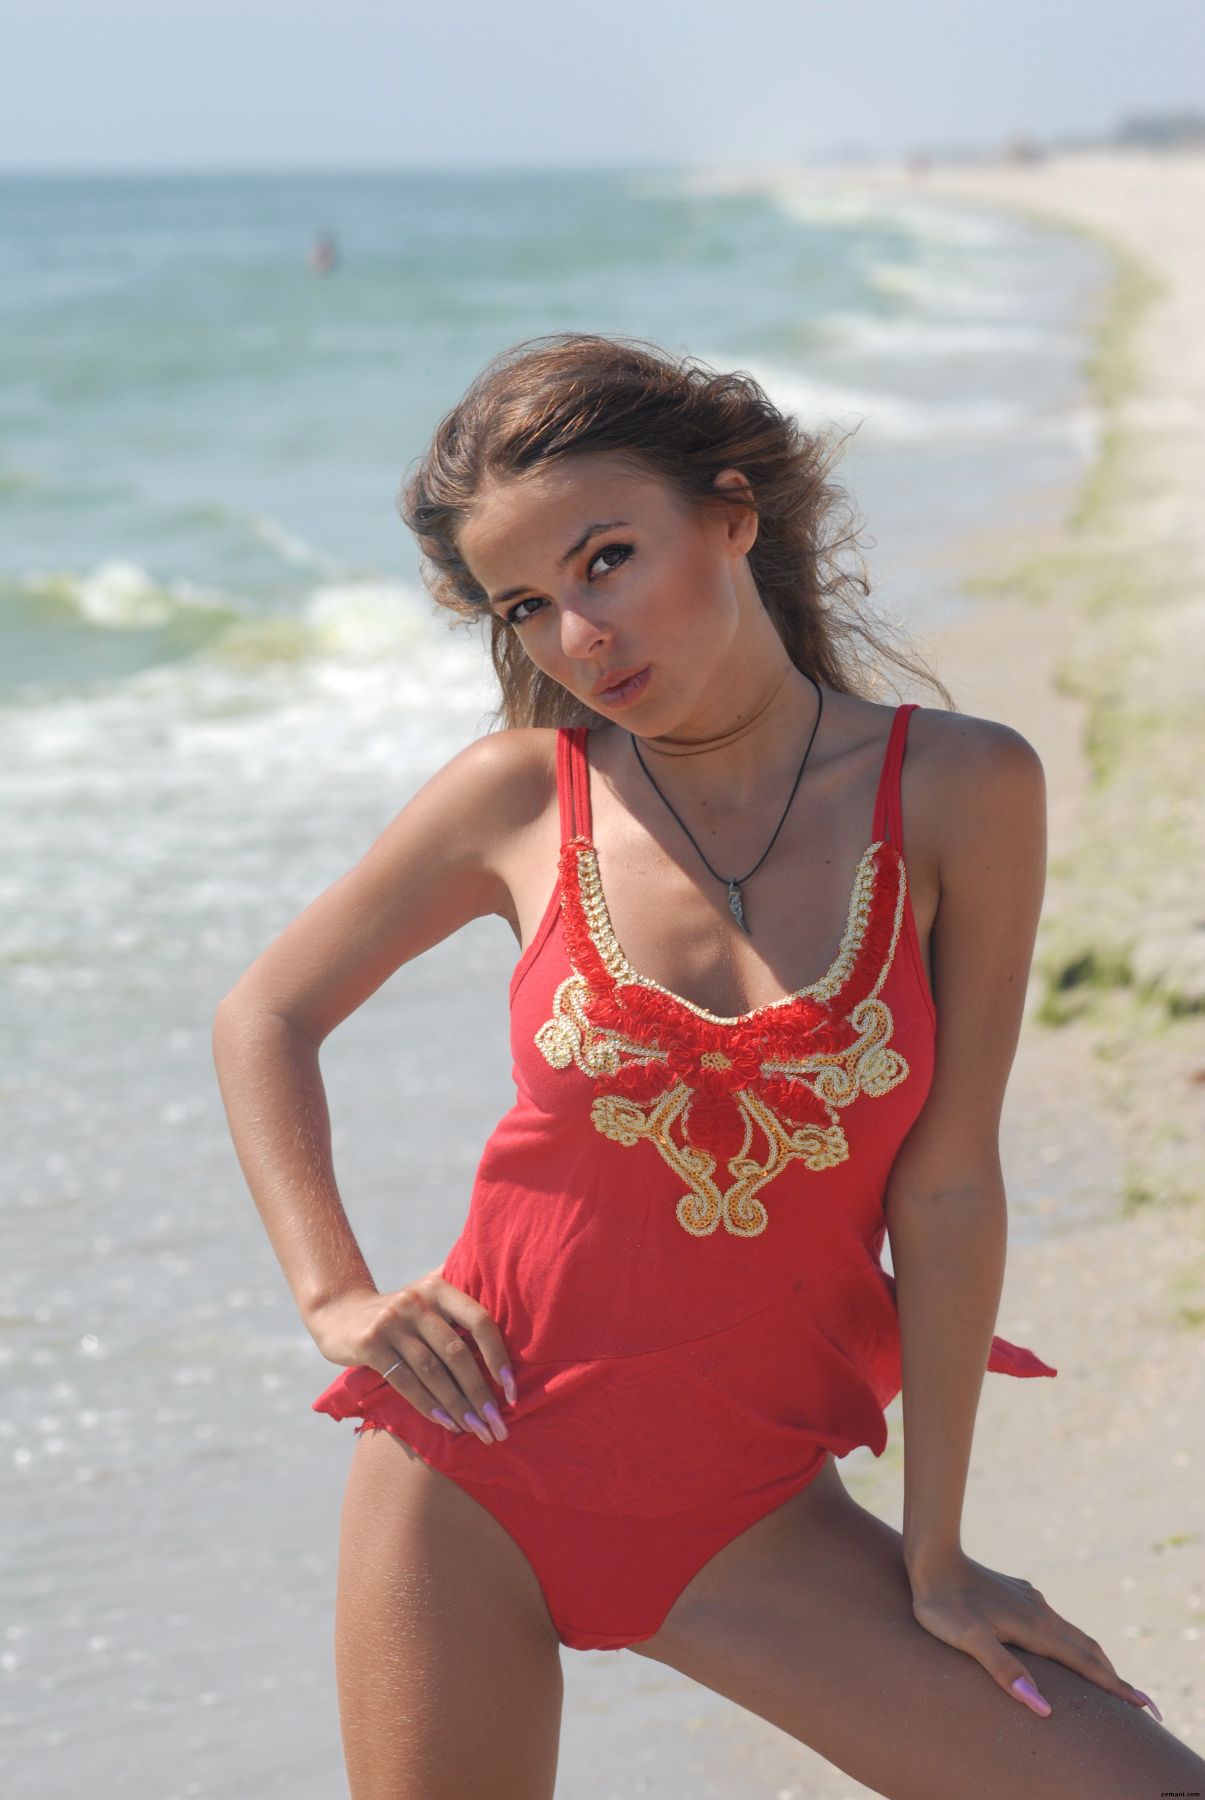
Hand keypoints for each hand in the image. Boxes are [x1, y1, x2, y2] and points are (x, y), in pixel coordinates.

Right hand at [308, 1268, 516, 1445]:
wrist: (340, 1314)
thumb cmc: (399, 1315)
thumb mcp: (427, 1297)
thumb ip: (460, 1304)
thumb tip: (518, 1323)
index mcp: (439, 1288)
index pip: (479, 1321)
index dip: (499, 1356)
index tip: (512, 1391)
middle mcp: (417, 1301)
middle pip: (457, 1353)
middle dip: (480, 1394)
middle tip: (496, 1426)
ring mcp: (391, 1321)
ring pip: (433, 1371)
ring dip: (457, 1406)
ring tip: (475, 1430)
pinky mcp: (369, 1343)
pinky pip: (405, 1381)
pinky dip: (428, 1405)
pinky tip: (446, 1423)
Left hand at [908, 1548, 1160, 1721]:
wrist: (932, 1557)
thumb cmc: (944, 1604)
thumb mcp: (969, 1640)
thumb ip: (1003, 1669)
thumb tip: (1043, 1707)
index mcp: (1035, 1627)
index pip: (1084, 1664)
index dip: (1114, 1687)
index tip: (1145, 1706)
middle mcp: (1040, 1612)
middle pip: (1086, 1648)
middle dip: (1111, 1676)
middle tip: (1137, 1701)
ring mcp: (1030, 1600)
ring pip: (1071, 1632)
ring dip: (1092, 1657)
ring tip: (1106, 1677)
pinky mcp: (1017, 1593)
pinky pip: (1054, 1622)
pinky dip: (1070, 1641)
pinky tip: (1060, 1642)